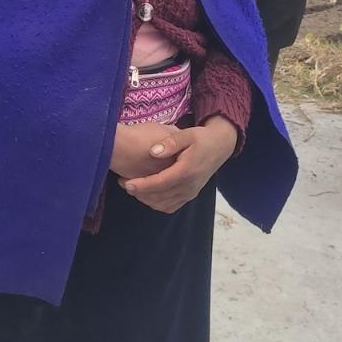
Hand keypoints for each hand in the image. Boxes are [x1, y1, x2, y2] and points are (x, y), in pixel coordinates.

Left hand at [120, 118, 238, 213]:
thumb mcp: (187, 134)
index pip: (160, 183)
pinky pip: (170, 206)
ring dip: (146, 199)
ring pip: (163, 204)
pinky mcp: (190, 195)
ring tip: (132, 188)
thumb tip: (152, 151)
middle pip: (159, 196)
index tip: (126, 183)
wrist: (219, 147)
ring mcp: (190, 193)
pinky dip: (156, 203)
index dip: (142, 185)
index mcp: (187, 171)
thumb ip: (170, 142)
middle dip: (139, 192)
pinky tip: (146, 194)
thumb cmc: (201, 138)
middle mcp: (189, 186)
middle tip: (122, 182)